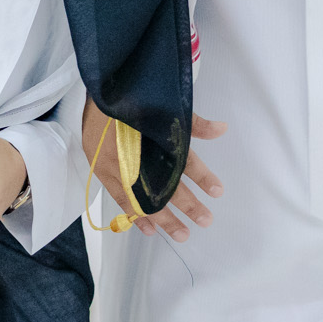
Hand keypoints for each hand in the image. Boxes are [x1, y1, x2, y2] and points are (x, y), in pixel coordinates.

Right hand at [81, 96, 223, 241]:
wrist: (100, 87)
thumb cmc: (135, 95)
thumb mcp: (166, 104)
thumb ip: (194, 123)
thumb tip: (222, 130)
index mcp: (155, 137)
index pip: (184, 161)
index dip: (202, 177)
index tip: (217, 192)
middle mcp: (137, 155)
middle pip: (166, 187)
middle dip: (188, 206)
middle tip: (205, 221)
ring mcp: (117, 165)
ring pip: (144, 199)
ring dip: (164, 218)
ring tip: (182, 234)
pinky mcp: (101, 170)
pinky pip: (121, 199)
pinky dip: (135, 215)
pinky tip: (150, 230)